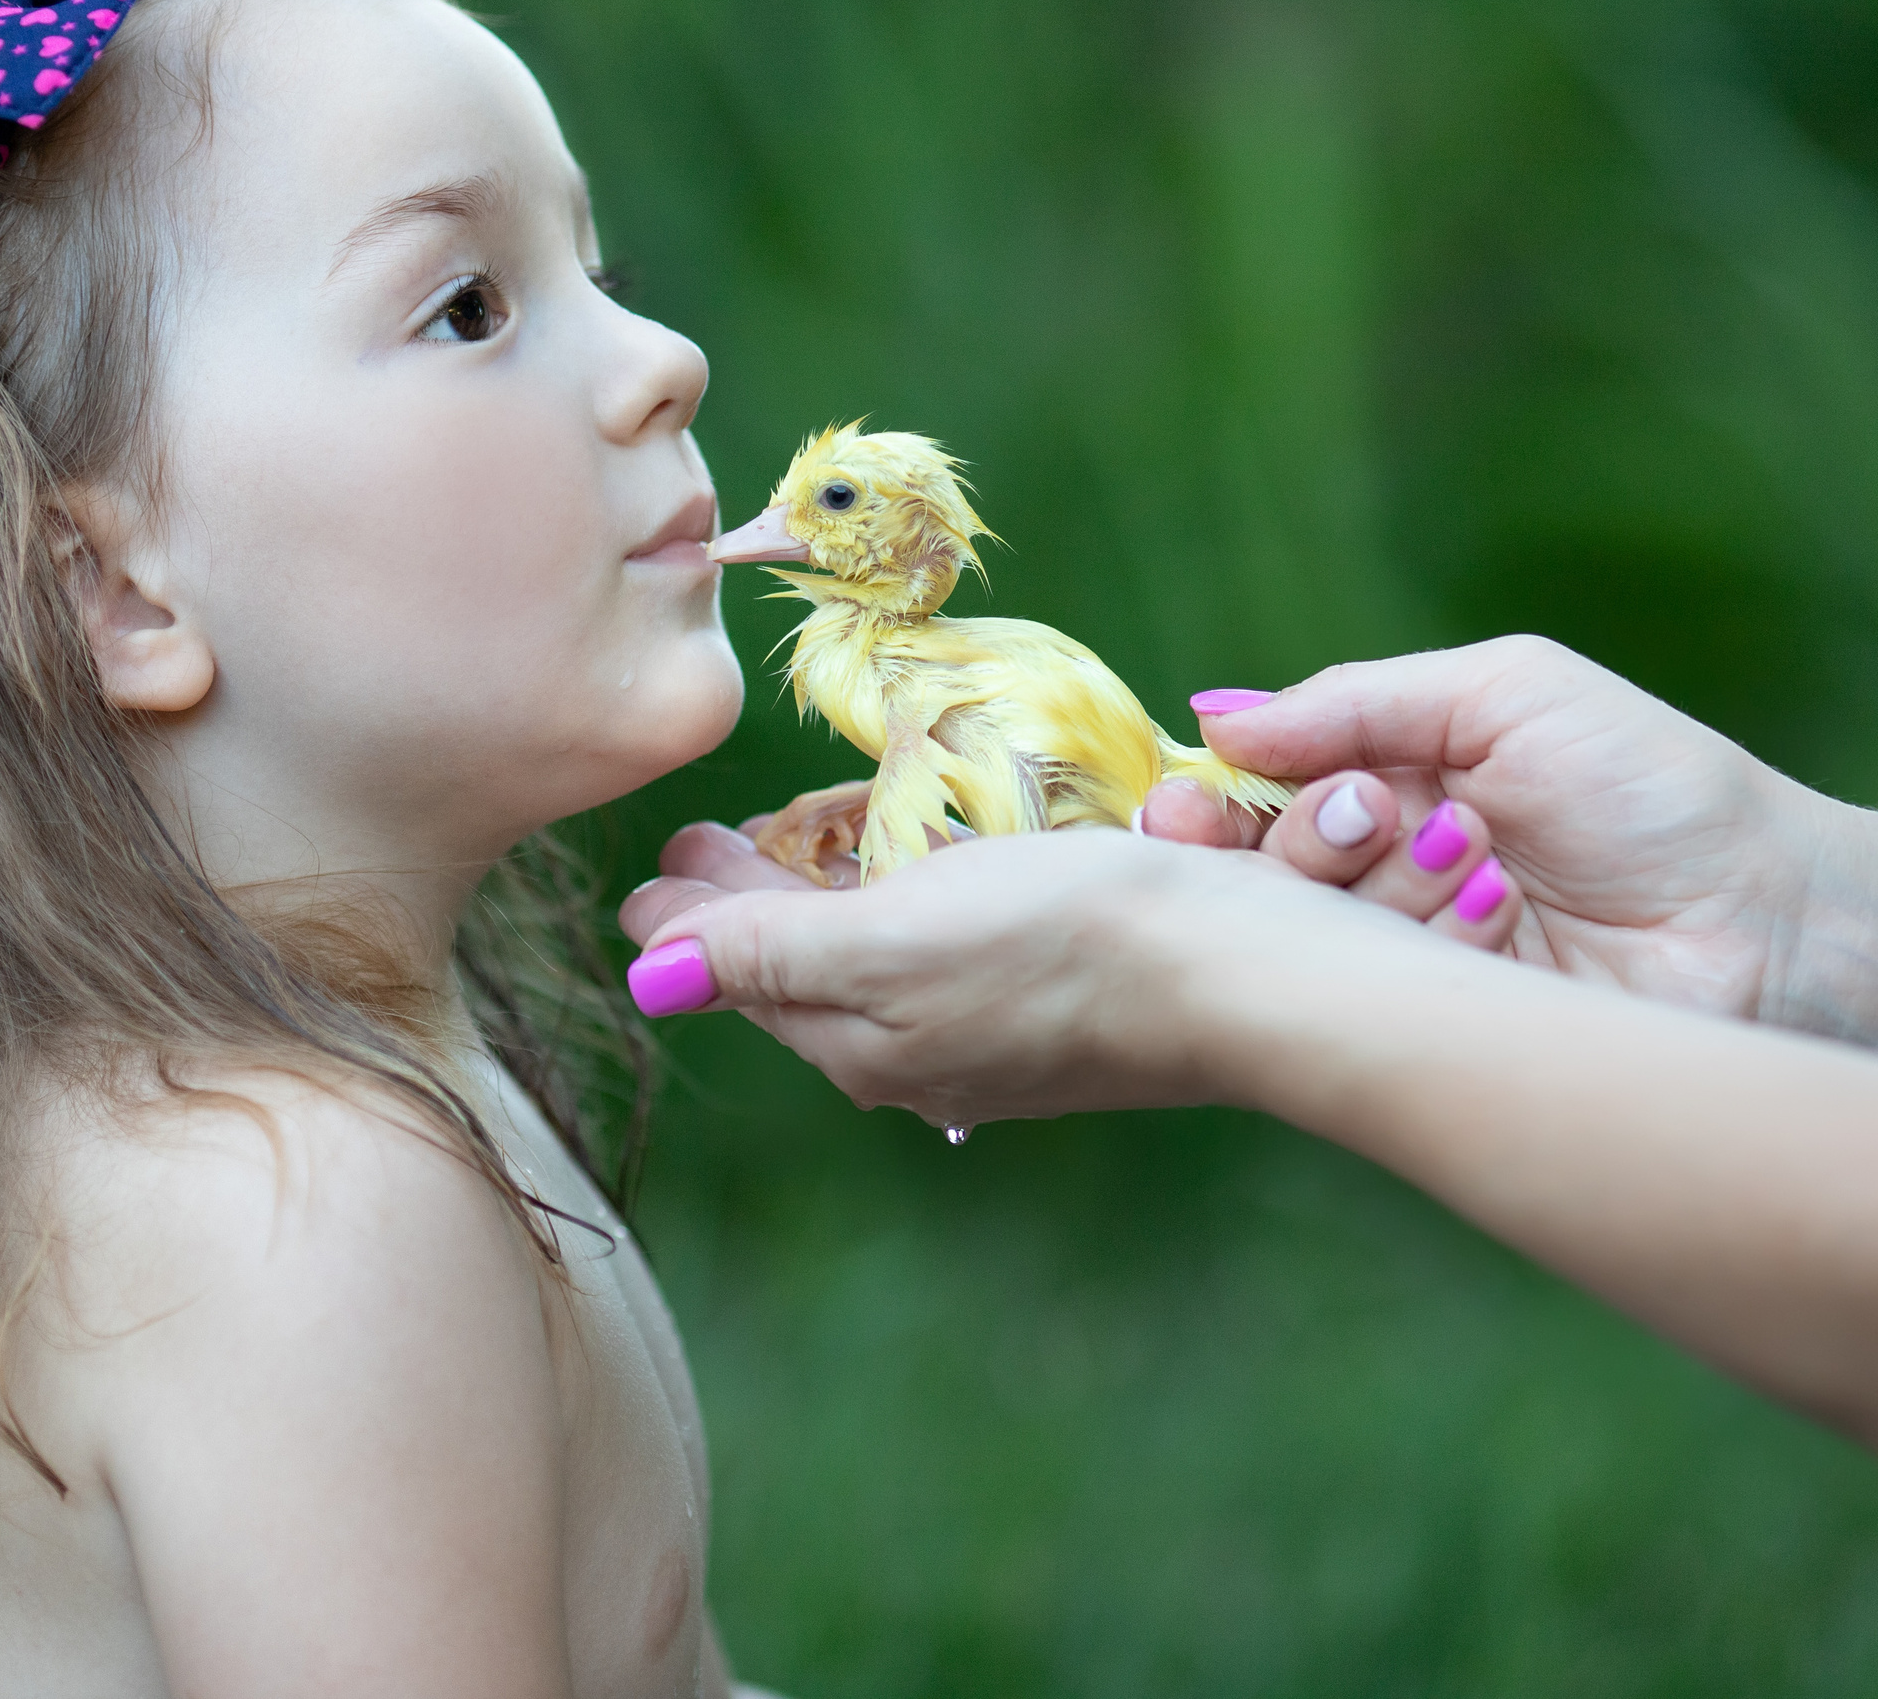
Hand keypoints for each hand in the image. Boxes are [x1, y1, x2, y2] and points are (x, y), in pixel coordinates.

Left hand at [629, 771, 1519, 972]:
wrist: (1244, 974)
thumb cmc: (1065, 943)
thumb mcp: (893, 942)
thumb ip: (771, 952)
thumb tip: (652, 973)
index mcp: (861, 1045)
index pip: (742, 975)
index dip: (691, 915)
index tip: (658, 859)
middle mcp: (913, 1057)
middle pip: (798, 972)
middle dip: (745, 907)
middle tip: (703, 839)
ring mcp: (984, 1036)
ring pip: (868, 963)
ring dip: (818, 902)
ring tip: (792, 841)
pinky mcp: (1049, 1002)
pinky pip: (939, 952)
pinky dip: (899, 907)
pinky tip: (911, 872)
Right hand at [1165, 637, 1877, 1034]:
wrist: (1772, 921)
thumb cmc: (1655, 790)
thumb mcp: (1504, 694)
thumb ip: (1355, 701)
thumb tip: (1215, 717)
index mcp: (1388, 784)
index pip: (1251, 796)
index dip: (1204, 803)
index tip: (1178, 809)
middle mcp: (1381, 873)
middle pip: (1255, 870)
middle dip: (1280, 843)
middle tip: (1360, 822)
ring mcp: (1405, 955)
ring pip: (1305, 931)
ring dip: (1375, 885)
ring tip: (1477, 859)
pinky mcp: (1436, 1027)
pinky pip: (1368, 992)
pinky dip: (1421, 942)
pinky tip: (1500, 914)